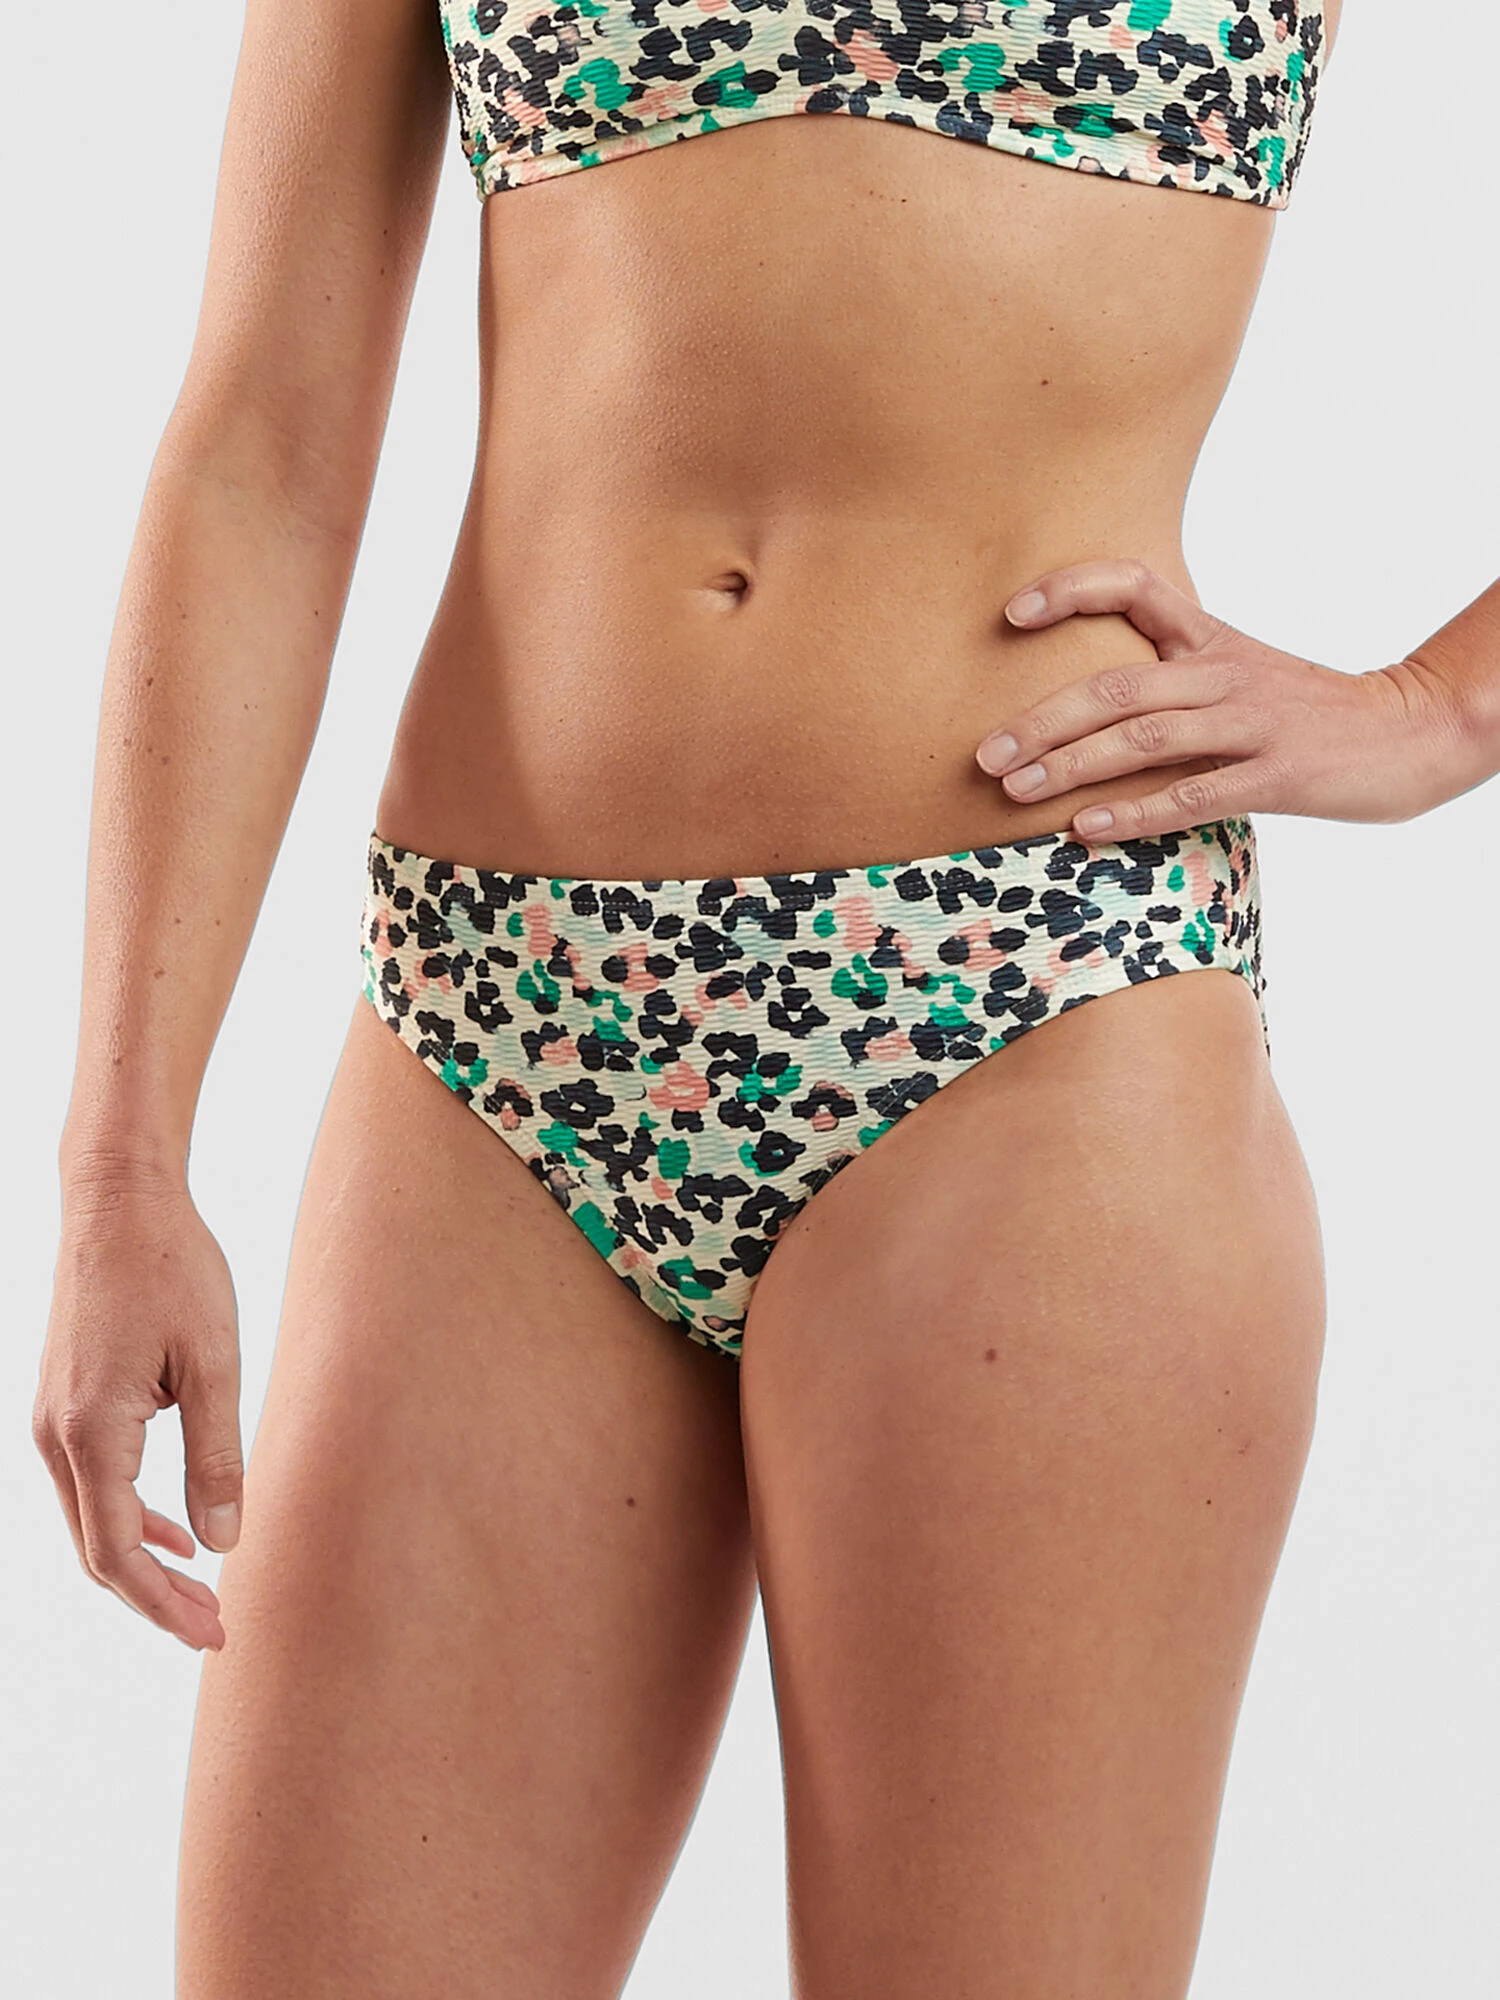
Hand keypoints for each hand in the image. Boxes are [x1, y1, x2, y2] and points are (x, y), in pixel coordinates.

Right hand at [33, 1159, 242, 1650]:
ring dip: (142, 1562)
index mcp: (91, 1432)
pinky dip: (127, 1519)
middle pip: (96, 1550)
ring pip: (89, 1521)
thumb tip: (222, 1544)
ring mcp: (49, 1419)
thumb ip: (217, 1456)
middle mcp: (54, 1435)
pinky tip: (173, 1530)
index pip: (119, 1553)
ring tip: (199, 1593)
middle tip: (214, 1628)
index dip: (164, 1605)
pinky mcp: (61, 1402)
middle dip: (154, 1598)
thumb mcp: (213, 1362)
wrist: (118, 1202)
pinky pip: (88, 1485)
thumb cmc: (172, 1270)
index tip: (214, 1633)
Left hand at [975, 558, 1476, 840]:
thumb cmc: (1306, 711)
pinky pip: (1191, 794)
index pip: (1132, 585)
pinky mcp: (1277, 776)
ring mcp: (1251, 723)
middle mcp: (1222, 672)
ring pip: (1143, 737)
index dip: (1069, 590)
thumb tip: (1081, 701)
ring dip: (1070, 766)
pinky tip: (1083, 830)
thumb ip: (1168, 675)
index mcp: (1208, 640)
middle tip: (984, 754)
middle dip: (1040, 720)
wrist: (1410, 732)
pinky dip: (1132, 814)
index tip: (1011, 615)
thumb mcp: (1236, 672)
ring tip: (1014, 790)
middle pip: (1114, 683)